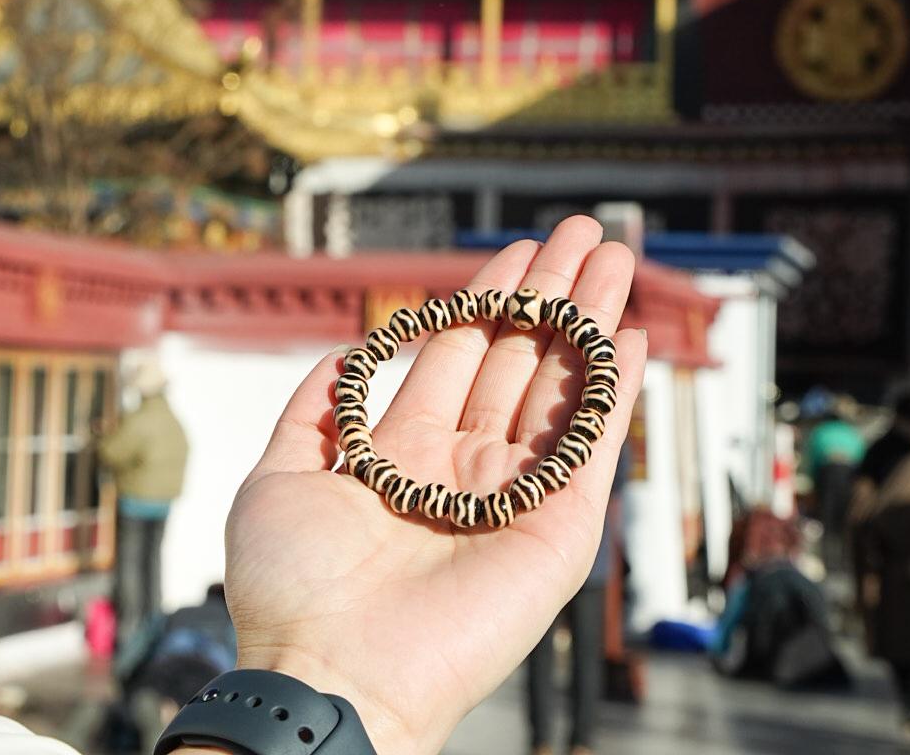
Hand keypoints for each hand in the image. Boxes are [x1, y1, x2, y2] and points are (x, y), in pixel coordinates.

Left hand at [224, 217, 645, 754]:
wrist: (329, 676)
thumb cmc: (293, 591)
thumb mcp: (280, 479)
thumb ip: (312, 412)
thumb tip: (342, 354)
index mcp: (409, 453)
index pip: (460, 353)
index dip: (489, 299)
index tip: (515, 250)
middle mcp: (468, 467)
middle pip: (520, 359)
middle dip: (550, 293)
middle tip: (581, 233)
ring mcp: (518, 494)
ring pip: (562, 388)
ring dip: (590, 322)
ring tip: (612, 259)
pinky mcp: (559, 528)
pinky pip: (593, 447)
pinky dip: (614, 393)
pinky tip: (629, 339)